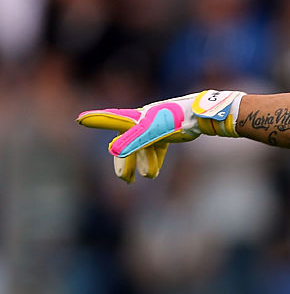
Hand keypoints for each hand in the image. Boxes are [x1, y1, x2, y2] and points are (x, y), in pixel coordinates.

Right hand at [77, 90, 244, 182]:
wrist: (204, 114)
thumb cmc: (177, 120)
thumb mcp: (154, 132)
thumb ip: (133, 140)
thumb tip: (113, 150)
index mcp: (137, 119)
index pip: (113, 120)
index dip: (97, 120)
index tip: (81, 119)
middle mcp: (144, 120)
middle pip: (128, 141)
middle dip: (125, 160)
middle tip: (125, 178)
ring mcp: (157, 125)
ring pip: (143, 146)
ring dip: (142, 162)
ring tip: (148, 176)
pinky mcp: (169, 130)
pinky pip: (156, 146)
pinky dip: (154, 158)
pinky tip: (154, 171)